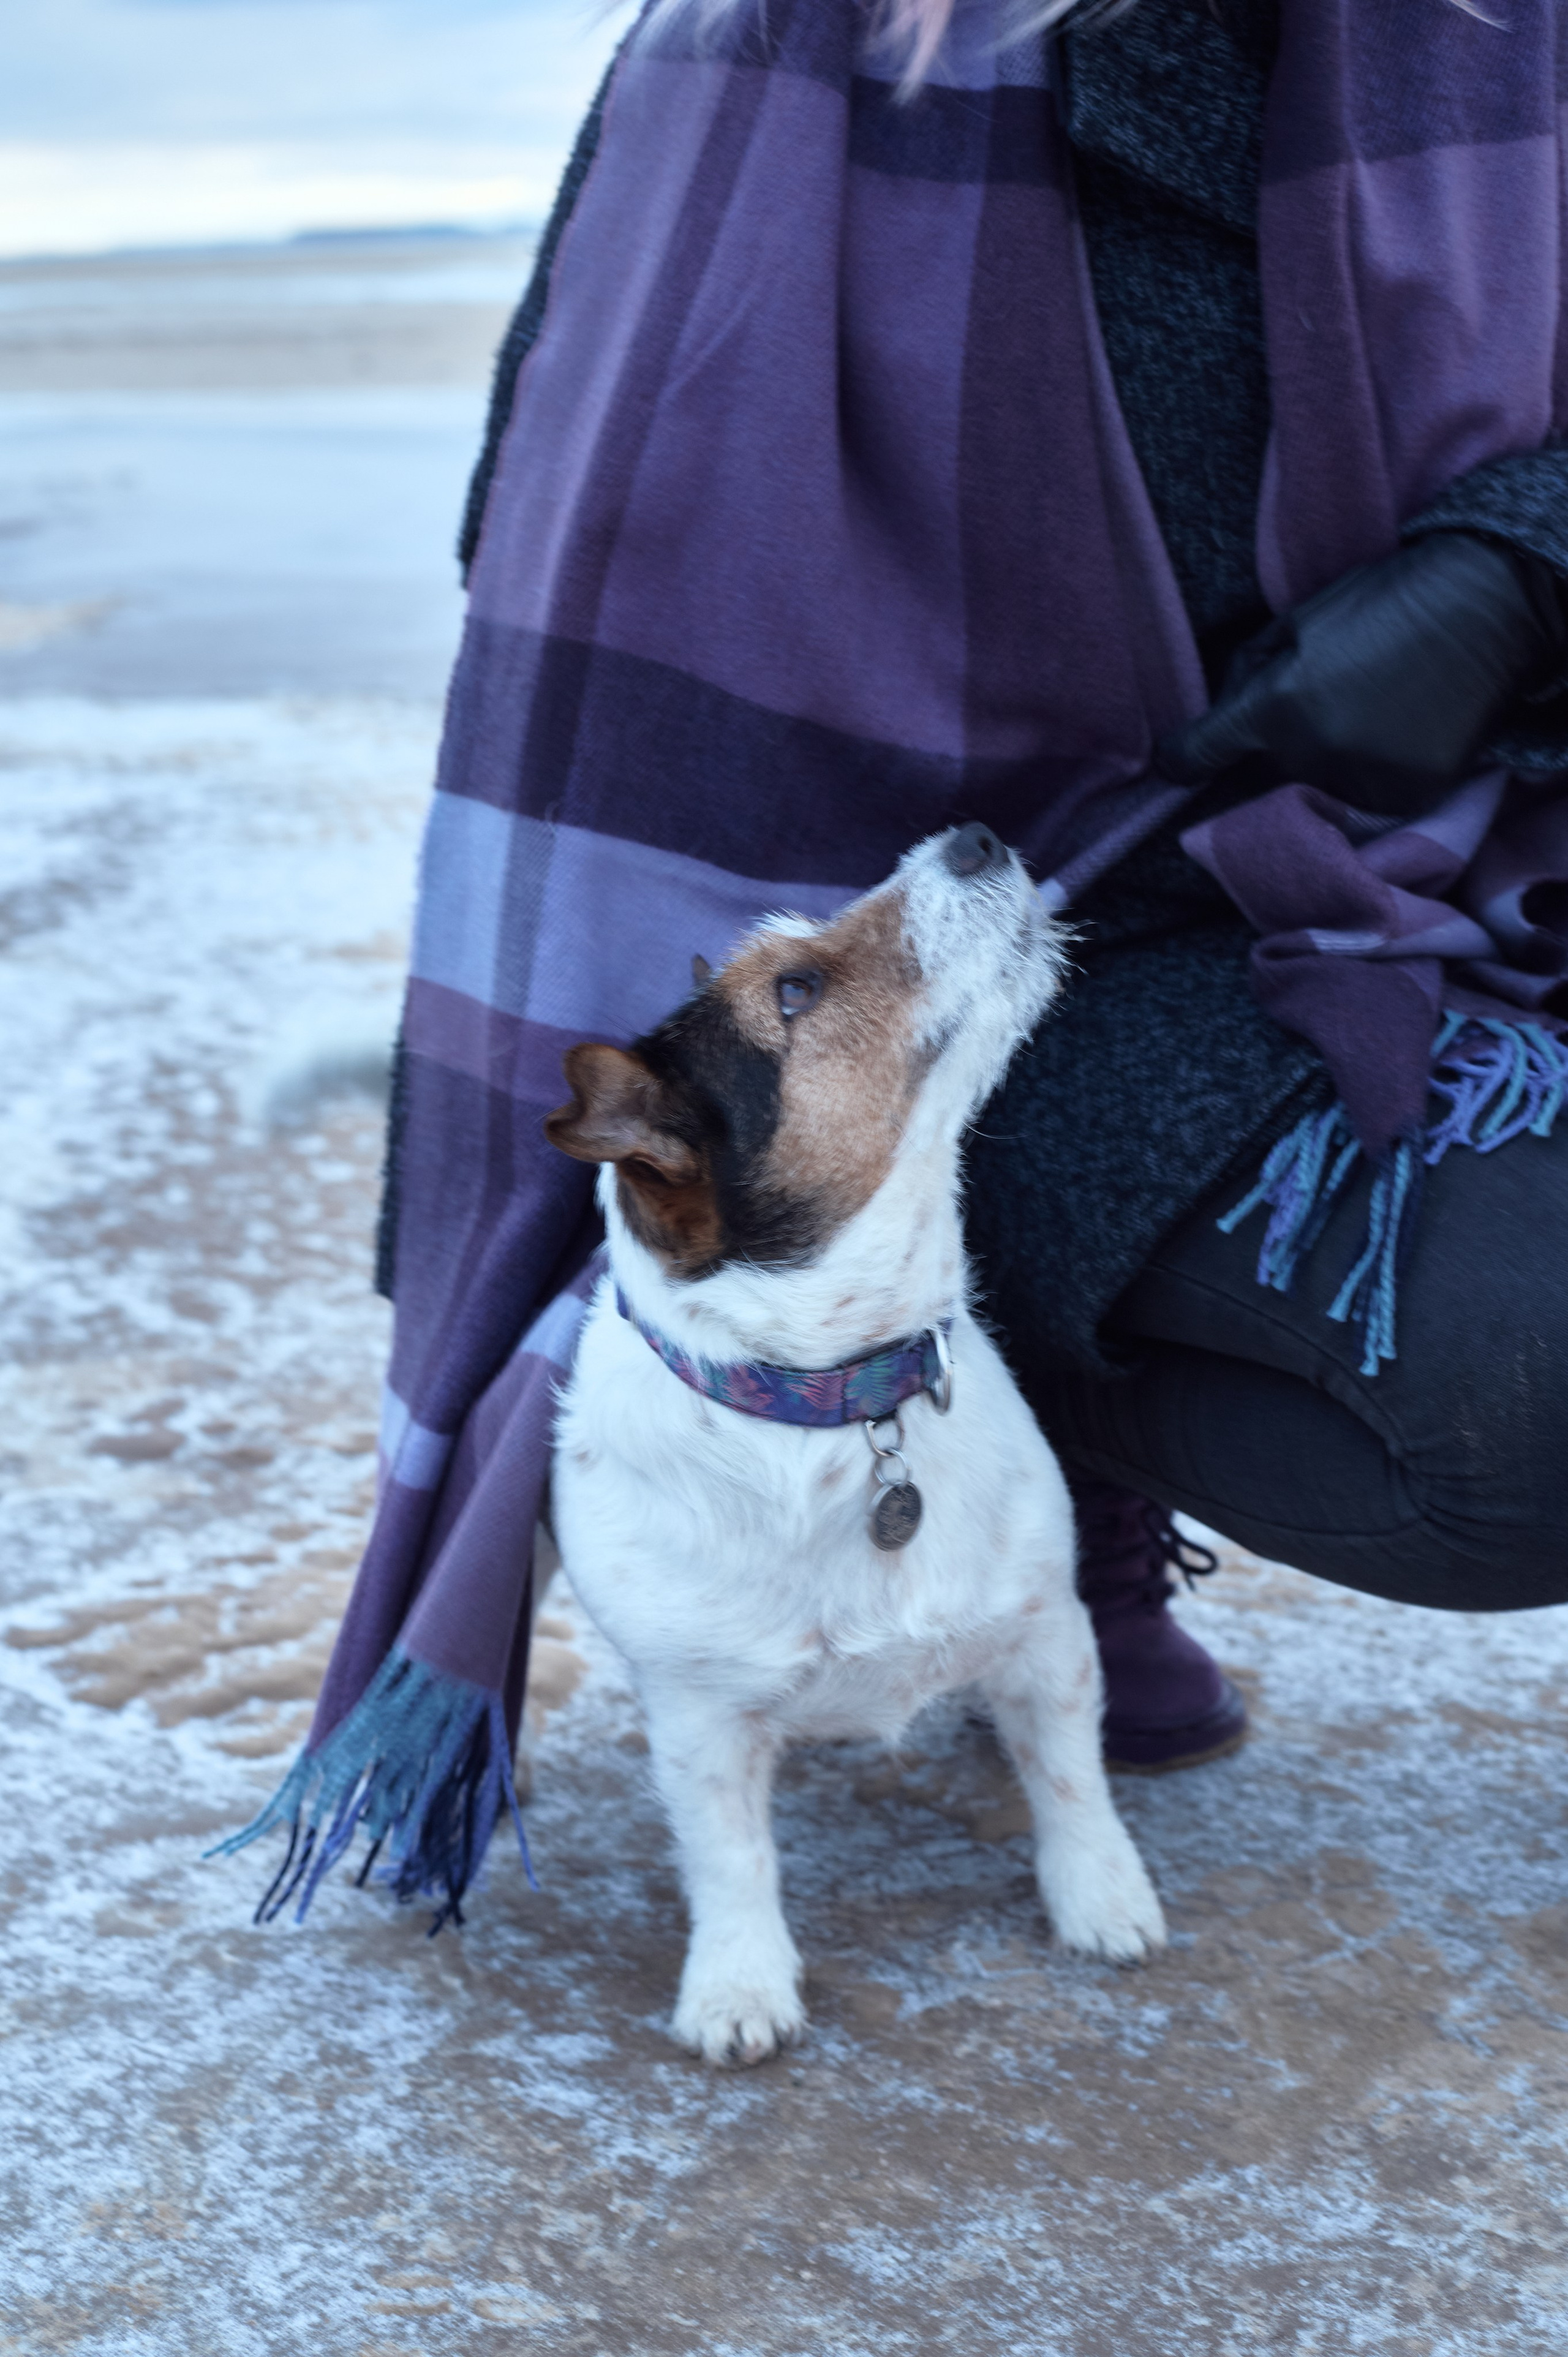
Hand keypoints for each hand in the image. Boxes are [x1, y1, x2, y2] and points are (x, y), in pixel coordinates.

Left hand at [1160, 534, 1567, 818]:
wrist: (1489, 605)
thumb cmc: (1386, 598)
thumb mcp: (1300, 619)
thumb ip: (1249, 671)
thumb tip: (1219, 715)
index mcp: (1275, 707)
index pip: (1196, 756)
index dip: (1181, 761)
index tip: (1179, 765)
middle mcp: (1311, 755)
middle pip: (1266, 771)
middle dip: (1279, 744)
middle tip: (1327, 700)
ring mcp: (1362, 781)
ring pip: (1317, 787)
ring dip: (1329, 762)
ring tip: (1371, 713)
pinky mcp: (1407, 795)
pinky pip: (1368, 796)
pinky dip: (1375, 773)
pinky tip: (1401, 732)